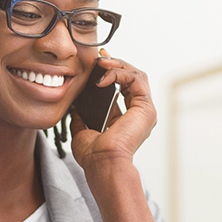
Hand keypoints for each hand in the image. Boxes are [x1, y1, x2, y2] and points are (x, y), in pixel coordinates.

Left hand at [69, 51, 154, 170]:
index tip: (97, 63)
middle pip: (132, 78)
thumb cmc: (94, 155)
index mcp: (127, 119)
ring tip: (102, 62)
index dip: (111, 72)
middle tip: (100, 57)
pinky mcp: (146, 108)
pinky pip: (136, 80)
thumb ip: (81, 117)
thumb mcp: (82, 131)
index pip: (123, 87)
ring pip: (137, 75)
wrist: (102, 163)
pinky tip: (104, 76)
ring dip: (118, 65)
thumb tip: (74, 106)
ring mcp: (145, 111)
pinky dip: (120, 73)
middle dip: (116, 64)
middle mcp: (139, 114)